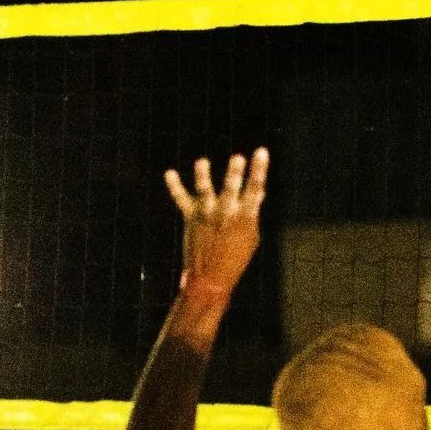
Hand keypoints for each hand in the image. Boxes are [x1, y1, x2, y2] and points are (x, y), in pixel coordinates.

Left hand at [164, 148, 270, 298]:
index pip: (255, 189)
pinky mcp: (190, 217)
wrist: (210, 277)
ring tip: (202, 162)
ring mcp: (206, 214)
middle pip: (231, 188)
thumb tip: (258, 191)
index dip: (259, 169)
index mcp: (244, 217)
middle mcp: (225, 213)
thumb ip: (252, 211)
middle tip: (237, 158)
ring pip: (204, 190)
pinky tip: (169, 173)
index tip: (261, 151)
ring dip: (203, 175)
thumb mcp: (251, 236)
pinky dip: (174, 186)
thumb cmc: (236, 257)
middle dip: (235, 173)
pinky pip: (181, 198)